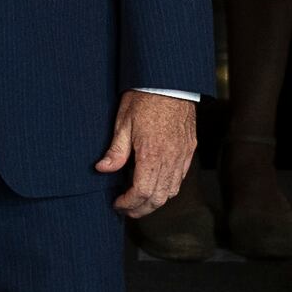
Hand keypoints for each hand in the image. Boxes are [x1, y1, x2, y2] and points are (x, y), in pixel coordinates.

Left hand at [94, 90, 198, 217]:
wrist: (170, 81)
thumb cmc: (145, 98)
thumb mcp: (123, 122)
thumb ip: (115, 151)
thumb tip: (102, 169)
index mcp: (151, 154)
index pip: (141, 192)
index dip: (128, 203)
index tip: (117, 204)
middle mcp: (170, 158)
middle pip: (158, 197)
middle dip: (141, 209)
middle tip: (126, 210)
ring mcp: (182, 155)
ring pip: (172, 191)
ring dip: (155, 201)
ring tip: (140, 202)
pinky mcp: (189, 149)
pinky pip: (180, 178)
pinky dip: (169, 189)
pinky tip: (157, 186)